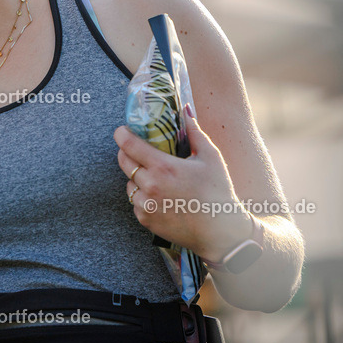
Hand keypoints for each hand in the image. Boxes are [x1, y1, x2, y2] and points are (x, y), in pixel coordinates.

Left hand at [113, 105, 252, 260]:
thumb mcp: (210, 157)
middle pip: (123, 163)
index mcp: (163, 167)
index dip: (122, 135)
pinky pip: (135, 202)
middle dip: (126, 153)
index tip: (121, 131)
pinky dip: (143, 197)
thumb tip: (186, 110)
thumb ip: (195, 131)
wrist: (221, 232)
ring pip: (128, 184)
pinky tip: (159, 196)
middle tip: (135, 150)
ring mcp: (146, 205)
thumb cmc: (218, 192)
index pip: (129, 145)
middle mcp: (150, 186)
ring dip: (136, 177)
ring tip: (154, 177)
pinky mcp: (146, 220)